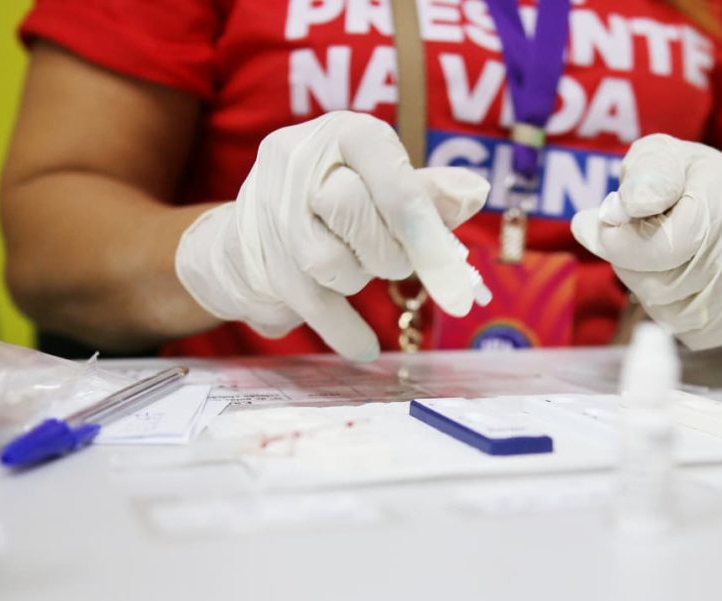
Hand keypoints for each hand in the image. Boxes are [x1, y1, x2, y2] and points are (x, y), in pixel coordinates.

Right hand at [175, 111, 490, 360]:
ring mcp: (270, 209)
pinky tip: (365, 346)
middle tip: (398, 263)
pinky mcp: (260, 260)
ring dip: (360, 279)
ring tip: (360, 270)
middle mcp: (298, 160)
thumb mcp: (383, 185)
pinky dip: (346, 331)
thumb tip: (474, 193)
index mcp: (343, 133)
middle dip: (388, 251)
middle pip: (351, 210)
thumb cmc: (336, 204)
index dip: (421, 219)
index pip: (387, 170)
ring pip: (329, 259)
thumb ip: (428, 192)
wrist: (247, 237)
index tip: (447, 264)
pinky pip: (311, 303)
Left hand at [572, 134, 721, 349]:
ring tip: (655, 264)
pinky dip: (678, 317)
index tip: (604, 229)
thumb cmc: (691, 180)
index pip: (662, 248)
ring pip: (679, 317)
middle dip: (632, 269)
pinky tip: (678, 287)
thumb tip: (618, 212)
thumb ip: (642, 177)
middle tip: (629, 246)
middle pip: (666, 287)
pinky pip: (701, 335)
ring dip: (652, 295)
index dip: (621, 246)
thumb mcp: (663, 156)